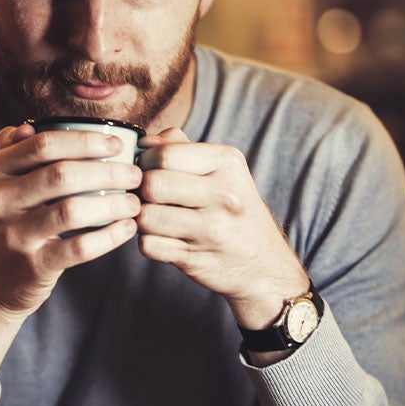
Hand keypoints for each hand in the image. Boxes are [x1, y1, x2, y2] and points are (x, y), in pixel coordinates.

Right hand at [0, 122, 142, 316]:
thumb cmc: (13, 221)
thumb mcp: (4, 185)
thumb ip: (16, 152)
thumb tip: (31, 125)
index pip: (43, 145)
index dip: (85, 141)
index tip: (117, 145)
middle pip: (60, 175)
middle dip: (107, 172)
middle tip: (135, 175)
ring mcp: (13, 235)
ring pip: (71, 211)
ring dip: (112, 203)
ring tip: (135, 202)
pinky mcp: (33, 266)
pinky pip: (79, 248)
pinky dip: (109, 237)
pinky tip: (127, 228)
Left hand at [135, 128, 307, 328]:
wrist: (262, 264)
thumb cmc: (233, 210)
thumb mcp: (222, 170)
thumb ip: (182, 148)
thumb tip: (145, 141)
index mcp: (228, 163)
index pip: (165, 153)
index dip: (146, 162)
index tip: (151, 170)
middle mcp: (224, 195)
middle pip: (152, 184)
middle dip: (141, 190)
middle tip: (149, 196)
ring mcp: (211, 230)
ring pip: (145, 216)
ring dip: (142, 218)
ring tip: (156, 217)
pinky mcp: (194, 258)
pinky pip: (148, 245)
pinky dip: (148, 242)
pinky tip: (164, 238)